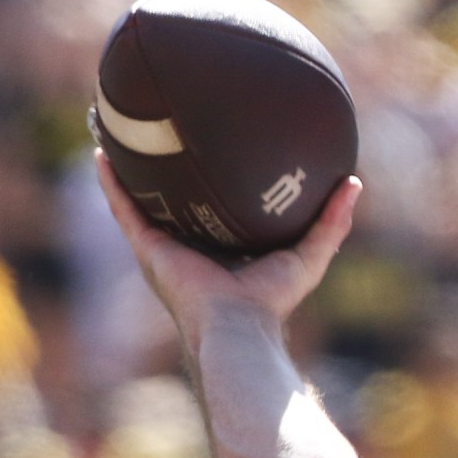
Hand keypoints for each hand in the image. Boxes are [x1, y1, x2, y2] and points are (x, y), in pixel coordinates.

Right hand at [94, 150, 360, 338]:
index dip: (213, 183)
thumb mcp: (310, 253)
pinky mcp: (148, 249)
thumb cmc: (273, 299)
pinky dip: (111, 183)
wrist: (239, 325)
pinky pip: (124, 209)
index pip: (216, 209)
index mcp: (223, 247)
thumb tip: (354, 182)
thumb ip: (332, 221)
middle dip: (166, 174)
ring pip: (141, 201)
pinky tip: (102, 152)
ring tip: (121, 132)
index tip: (215, 149)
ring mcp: (165, 247)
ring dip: (129, 170)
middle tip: (163, 132)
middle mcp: (189, 246)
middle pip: (174, 202)